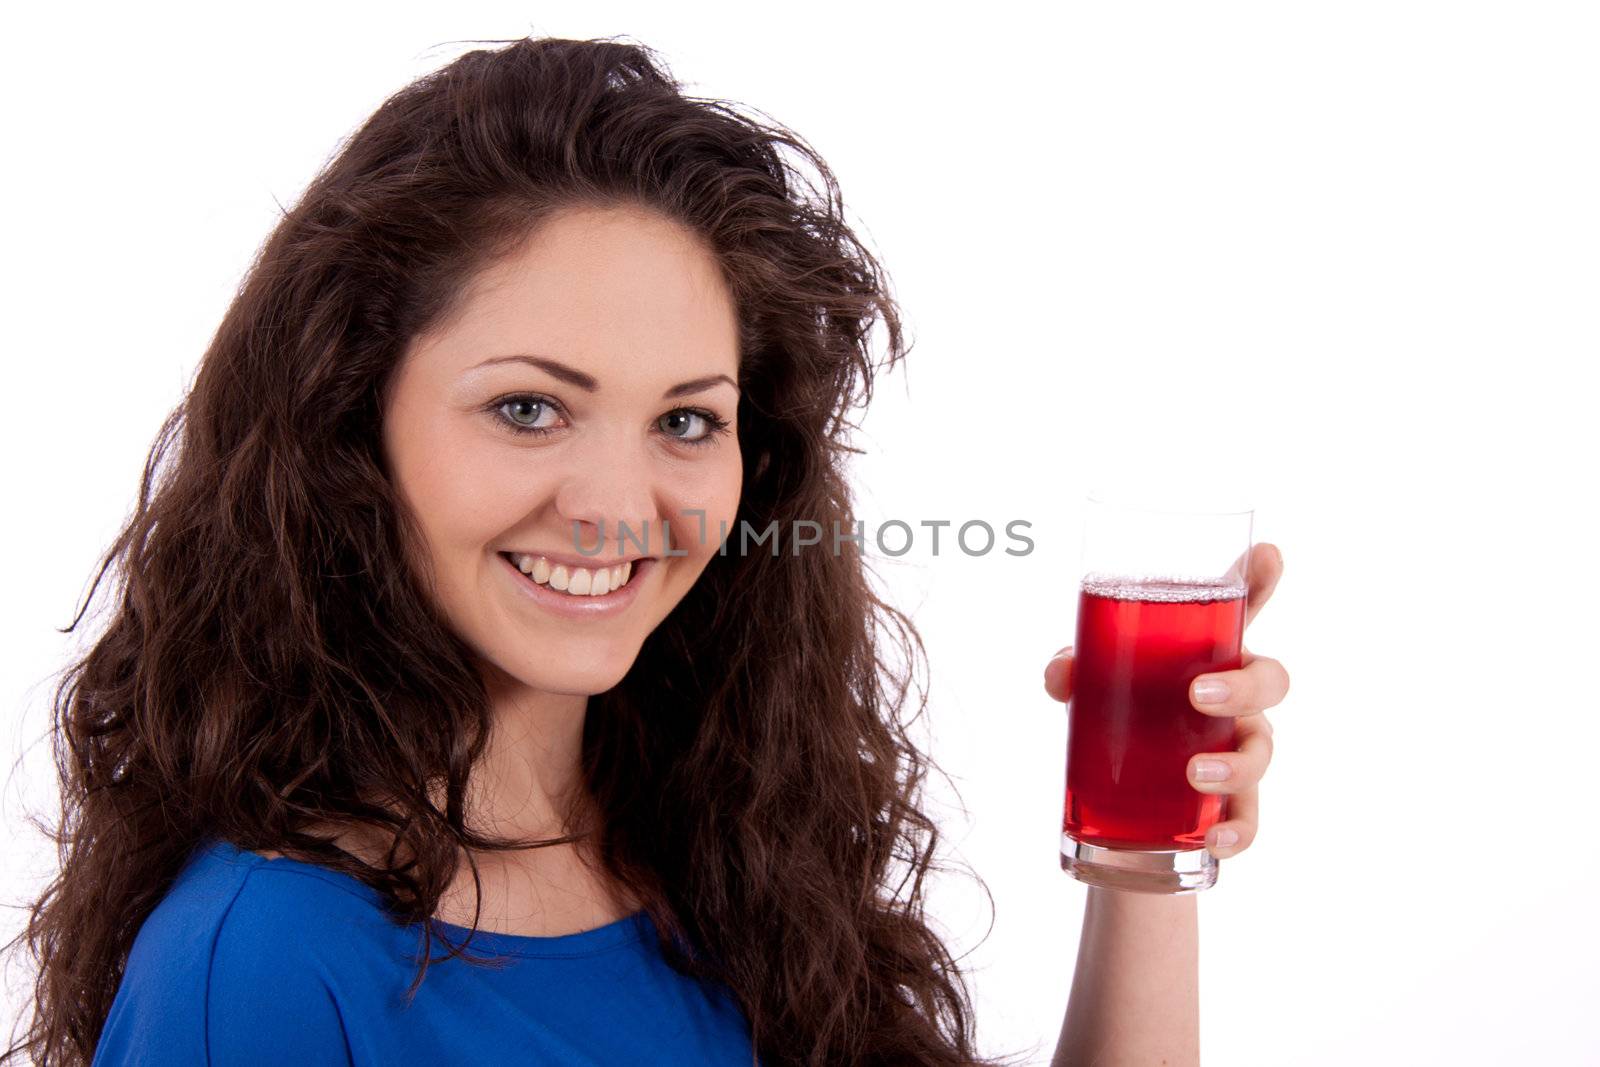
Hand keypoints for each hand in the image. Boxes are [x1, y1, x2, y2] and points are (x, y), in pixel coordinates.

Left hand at [1042, 542, 1288, 859]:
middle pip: (1270, 679)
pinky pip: (1251, 816)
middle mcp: (1236, 695)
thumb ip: (1075, 669)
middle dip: (1244, 684)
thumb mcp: (1092, 686)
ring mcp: (1240, 747)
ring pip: (1264, 749)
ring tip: (1194, 773)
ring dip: (1236, 762)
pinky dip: (1239, 829)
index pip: (1242, 609)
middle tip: (1198, 693)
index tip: (1267, 555)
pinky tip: (1215, 838)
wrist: (1126, 802)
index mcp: (1208, 653)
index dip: (1259, 581)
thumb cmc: (1122, 714)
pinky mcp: (1231, 802)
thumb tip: (1061, 673)